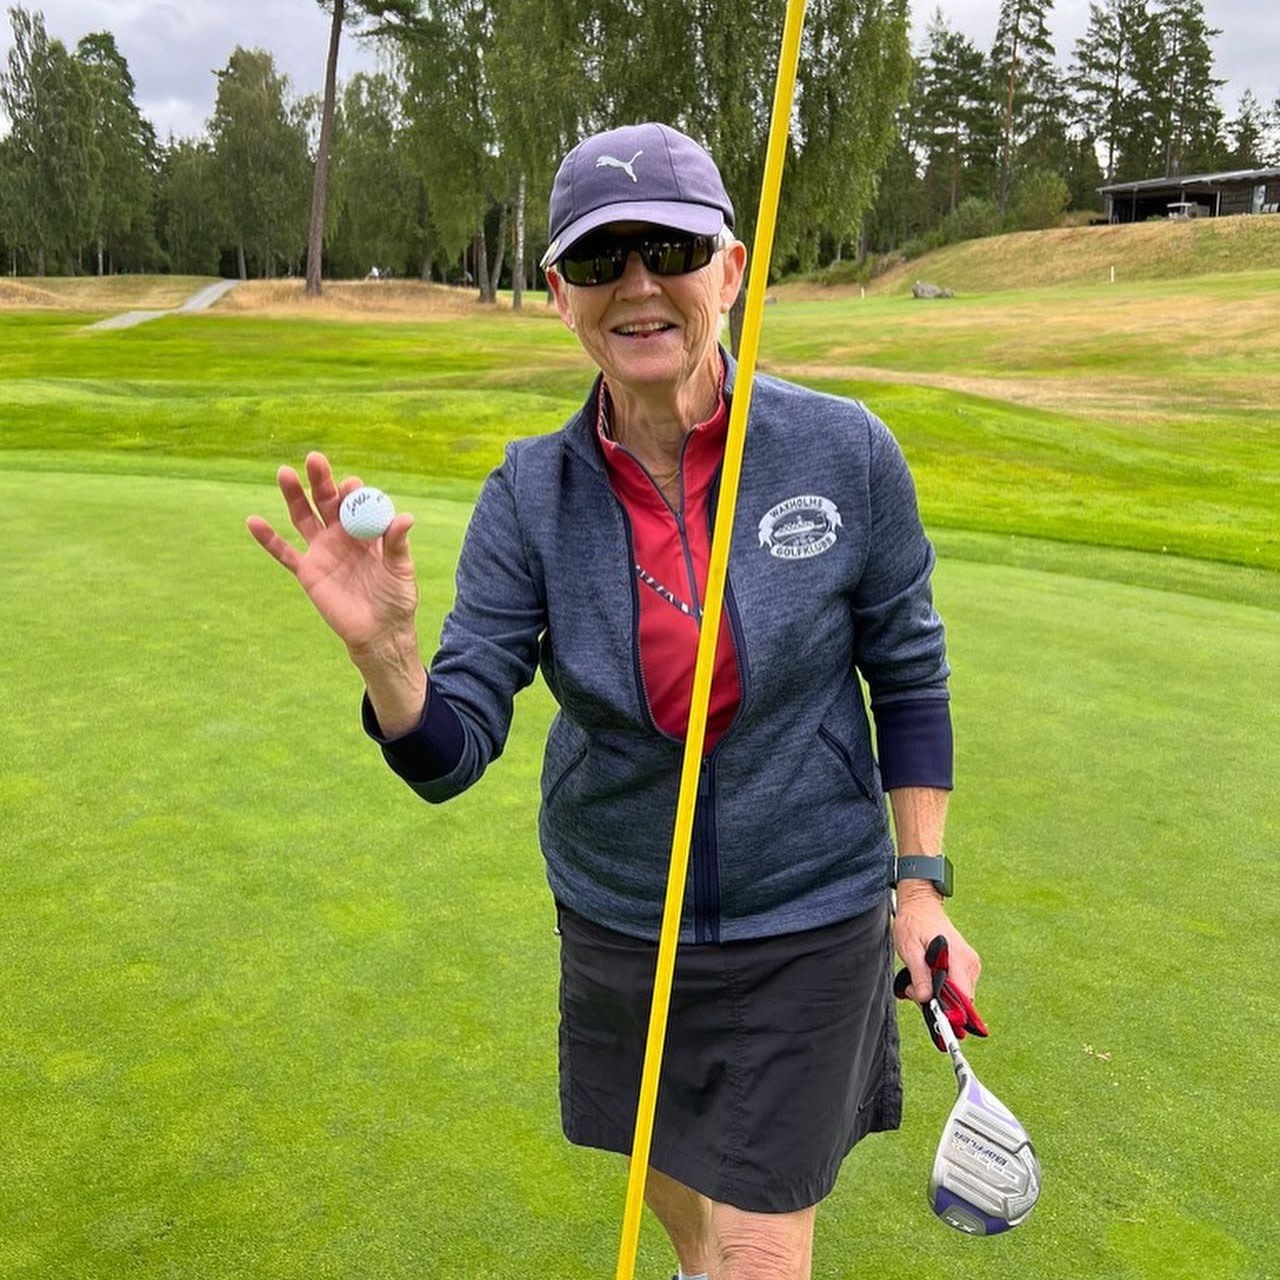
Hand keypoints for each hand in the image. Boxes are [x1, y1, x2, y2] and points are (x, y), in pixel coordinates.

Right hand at [246, 451, 418, 652]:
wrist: (380, 632)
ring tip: (284, 473)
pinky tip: (253, 521)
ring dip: (293, 496)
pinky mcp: (307, 571)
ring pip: (303, 518)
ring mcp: (322, 551)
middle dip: (321, 481)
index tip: (352, 485)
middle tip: (315, 459)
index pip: (356, 503)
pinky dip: (268, 538)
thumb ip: (397, 544)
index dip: (353, 492)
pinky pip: (284, 553)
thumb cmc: (396, 599)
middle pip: (327, 502)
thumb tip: (404, 518)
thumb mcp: (401, 570)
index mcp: (367, 530)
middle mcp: (341, 535)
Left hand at [892, 886, 981, 1008]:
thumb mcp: (910, 949)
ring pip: (958, 995)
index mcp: (959, 959)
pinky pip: (956, 987)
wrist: (921, 905)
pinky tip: (927, 976)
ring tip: (918, 980)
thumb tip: (926, 999)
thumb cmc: (914, 923)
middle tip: (915, 990)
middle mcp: (970, 964)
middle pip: (961, 1000)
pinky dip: (941, 988)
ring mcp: (970, 965)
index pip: (964, 997)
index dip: (950, 1011)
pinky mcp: (966, 966)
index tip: (933, 1013)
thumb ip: (919, 975)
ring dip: (938, 995)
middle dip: (938, 1002)